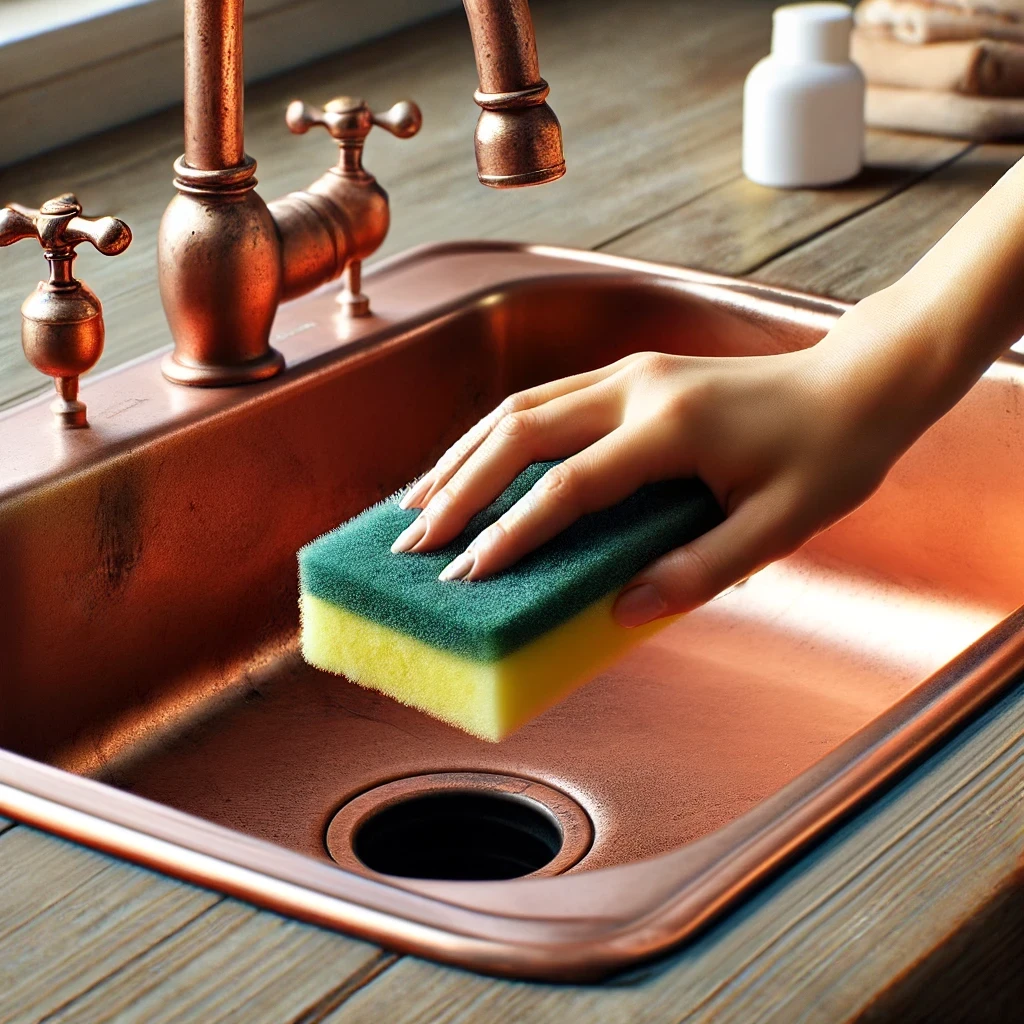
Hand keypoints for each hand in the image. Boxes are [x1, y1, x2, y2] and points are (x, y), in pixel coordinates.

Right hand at [391, 290, 937, 626]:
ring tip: (416, 503)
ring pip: (519, 406)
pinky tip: (472, 466)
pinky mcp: (627, 374)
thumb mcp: (780, 526)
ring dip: (462, 454)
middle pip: (519, 431)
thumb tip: (620, 610)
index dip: (513, 532)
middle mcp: (636, 387)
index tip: (466, 575)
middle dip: (457, 488)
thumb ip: (700, 570)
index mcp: (672, 427)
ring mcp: (627, 373)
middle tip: (412, 542)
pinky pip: (541, 400)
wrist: (859, 383)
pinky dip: (495, 437)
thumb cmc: (829, 454)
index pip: (569, 485)